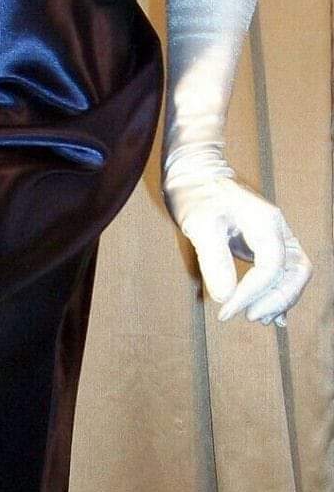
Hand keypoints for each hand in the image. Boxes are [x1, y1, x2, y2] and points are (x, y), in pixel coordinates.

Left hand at [163, 163, 312, 327]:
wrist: (195, 173)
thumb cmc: (195, 194)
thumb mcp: (198, 224)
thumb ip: (214, 259)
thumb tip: (225, 297)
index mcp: (266, 222)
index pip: (271, 268)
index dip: (252, 293)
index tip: (226, 310)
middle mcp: (278, 229)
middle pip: (296, 271)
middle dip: (277, 299)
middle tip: (248, 316)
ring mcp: (275, 236)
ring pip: (293, 274)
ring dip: (279, 299)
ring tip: (255, 317)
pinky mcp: (264, 244)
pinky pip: (282, 272)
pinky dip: (278, 293)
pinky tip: (267, 313)